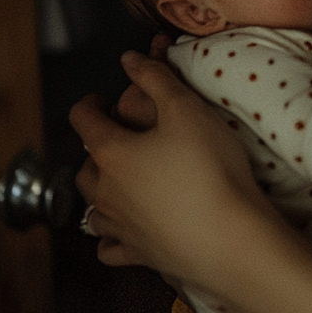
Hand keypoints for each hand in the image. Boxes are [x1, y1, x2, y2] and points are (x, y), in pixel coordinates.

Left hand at [70, 51, 269, 288]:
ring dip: (102, 190)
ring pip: (93, 207)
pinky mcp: (137, 254)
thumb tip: (129, 59)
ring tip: (122, 180)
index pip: (83, 119)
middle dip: (97, 147)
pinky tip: (124, 229)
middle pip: (86, 165)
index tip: (99, 98)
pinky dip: (111, 236)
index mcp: (111, 152)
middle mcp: (105, 191)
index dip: (89, 103)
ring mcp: (118, 226)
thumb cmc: (209, 167)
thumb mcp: (186, 109)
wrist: (228, 235)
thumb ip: (156, 78)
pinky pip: (110, 246)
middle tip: (120, 136)